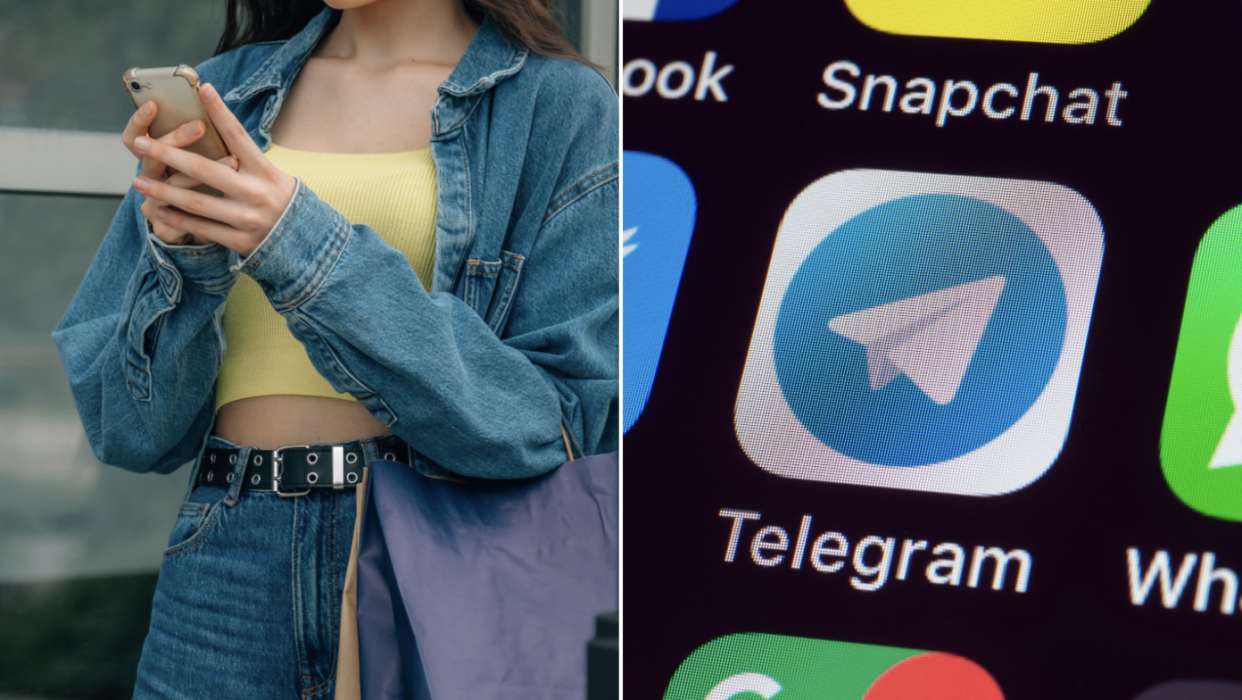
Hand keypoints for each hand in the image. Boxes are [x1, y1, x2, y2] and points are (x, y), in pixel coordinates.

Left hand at [131, 83, 297, 257]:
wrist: (309, 242)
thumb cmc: (283, 201)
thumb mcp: (273, 176)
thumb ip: (246, 161)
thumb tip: (214, 132)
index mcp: (264, 170)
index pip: (239, 135)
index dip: (220, 111)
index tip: (202, 88)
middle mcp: (255, 192)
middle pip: (204, 169)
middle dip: (167, 154)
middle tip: (141, 144)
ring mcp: (248, 218)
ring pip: (196, 202)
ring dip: (163, 190)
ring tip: (139, 181)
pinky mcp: (242, 241)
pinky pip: (203, 229)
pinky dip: (178, 219)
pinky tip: (160, 210)